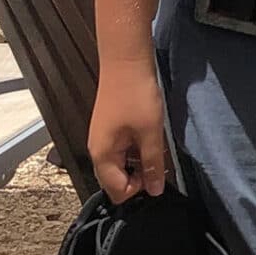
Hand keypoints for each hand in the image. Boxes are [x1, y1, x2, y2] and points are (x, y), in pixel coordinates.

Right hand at [88, 63, 169, 200]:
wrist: (125, 63)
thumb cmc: (137, 97)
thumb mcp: (150, 133)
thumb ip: (152, 164)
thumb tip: (155, 191)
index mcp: (102, 156)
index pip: (117, 191)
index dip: (139, 189)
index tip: (156, 173)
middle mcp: (97, 151)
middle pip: (116, 181)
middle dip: (138, 179)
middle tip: (158, 162)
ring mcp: (103, 140)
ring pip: (120, 166)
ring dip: (138, 164)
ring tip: (156, 149)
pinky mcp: (110, 130)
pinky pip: (122, 152)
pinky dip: (136, 152)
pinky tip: (150, 140)